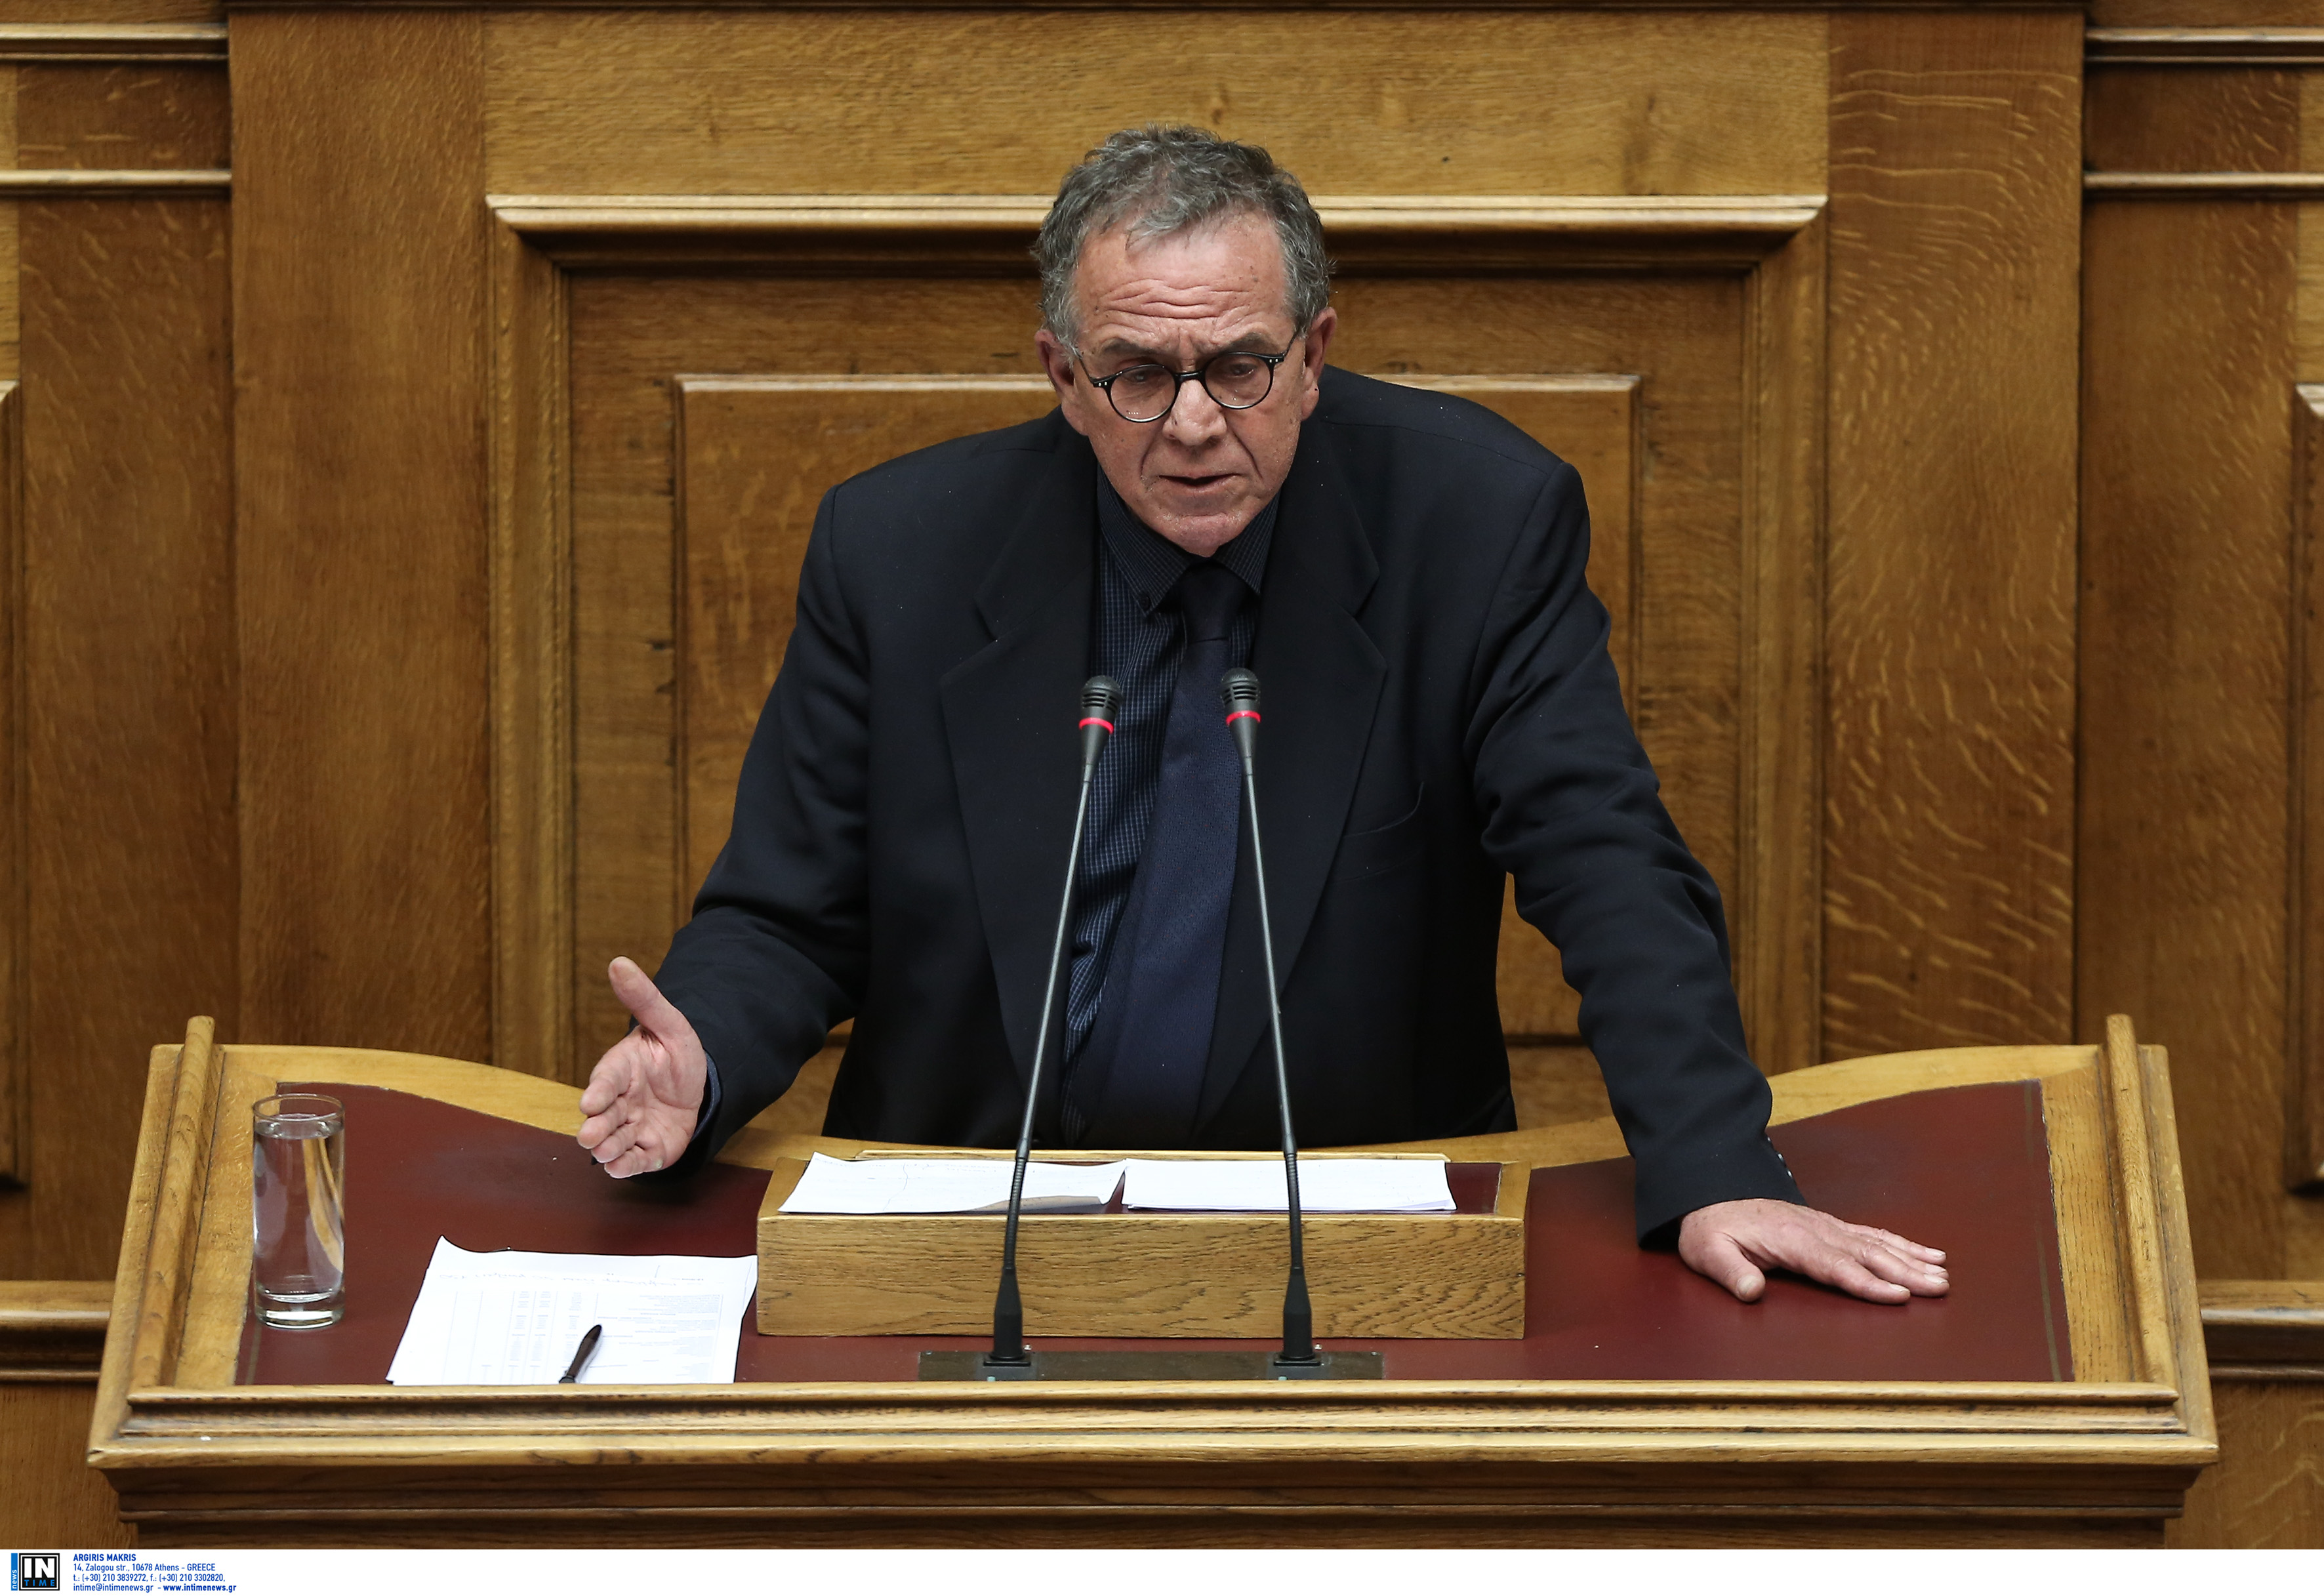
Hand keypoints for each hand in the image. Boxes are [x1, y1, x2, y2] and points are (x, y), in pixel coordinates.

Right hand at [576, 957, 706, 1177]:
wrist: (700, 1086)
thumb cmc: (676, 1054)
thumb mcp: (669, 1023)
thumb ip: (644, 998)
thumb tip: (618, 962)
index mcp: (620, 1070)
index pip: (605, 1080)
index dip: (599, 1091)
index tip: (591, 1101)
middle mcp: (619, 1102)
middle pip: (603, 1117)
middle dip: (596, 1127)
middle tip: (592, 1136)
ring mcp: (631, 1127)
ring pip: (613, 1142)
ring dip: (609, 1149)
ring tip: (607, 1153)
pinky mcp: (646, 1149)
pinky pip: (634, 1161)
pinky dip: (627, 1166)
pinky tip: (621, 1167)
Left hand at [1678, 1198, 1947, 1304]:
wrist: (1711, 1199)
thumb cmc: (1712, 1232)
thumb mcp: (1708, 1253)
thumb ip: (1730, 1273)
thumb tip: (1752, 1292)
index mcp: (1789, 1239)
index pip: (1833, 1265)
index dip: (1866, 1282)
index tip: (1898, 1296)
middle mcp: (1815, 1229)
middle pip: (1865, 1254)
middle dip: (1904, 1272)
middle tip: (1939, 1288)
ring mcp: (1826, 1225)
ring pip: (1876, 1243)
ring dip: (1911, 1259)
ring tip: (1944, 1275)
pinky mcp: (1831, 1226)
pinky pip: (1872, 1234)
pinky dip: (1902, 1243)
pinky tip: (1928, 1253)